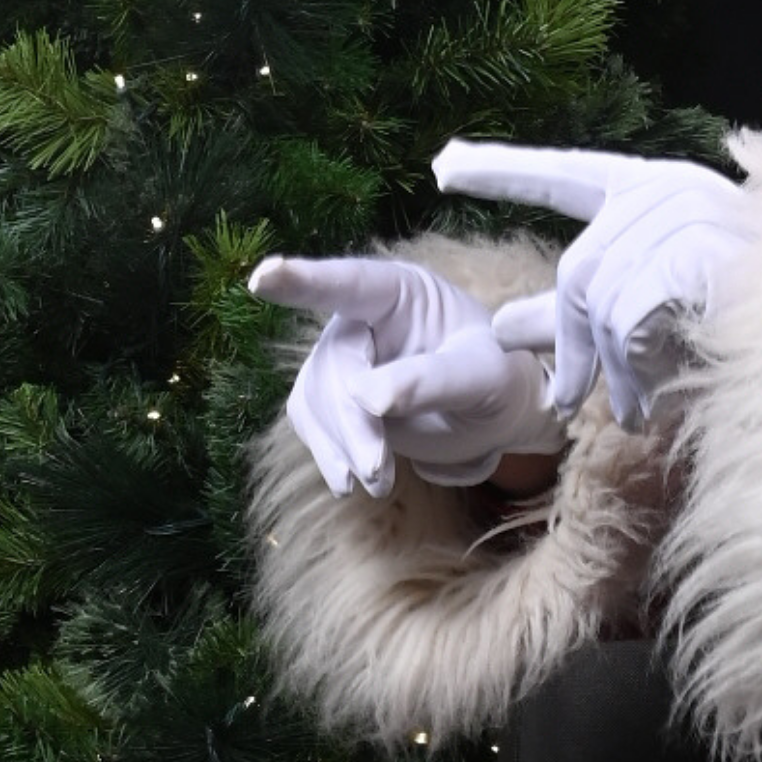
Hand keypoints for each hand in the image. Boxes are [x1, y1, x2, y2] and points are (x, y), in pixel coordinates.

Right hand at [250, 255, 567, 494]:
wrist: (492, 414)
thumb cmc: (498, 379)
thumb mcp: (485, 377)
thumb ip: (433, 380)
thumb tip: (366, 397)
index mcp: (400, 291)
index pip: (348, 282)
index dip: (303, 280)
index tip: (263, 278)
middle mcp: (361, 315)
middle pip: (334, 363)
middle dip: (350, 422)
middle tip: (378, 471)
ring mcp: (341, 354)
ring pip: (314, 397)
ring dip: (339, 444)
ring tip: (379, 482)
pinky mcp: (330, 395)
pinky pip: (309, 420)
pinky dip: (327, 453)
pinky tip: (349, 480)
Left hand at [434, 140, 756, 426]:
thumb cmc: (749, 326)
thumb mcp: (652, 312)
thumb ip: (580, 315)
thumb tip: (500, 332)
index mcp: (659, 188)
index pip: (568, 173)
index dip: (505, 171)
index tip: (443, 167)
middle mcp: (668, 189)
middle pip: (576, 271)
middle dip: (563, 342)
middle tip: (566, 401)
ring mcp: (683, 216)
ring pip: (600, 304)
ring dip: (611, 372)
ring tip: (634, 410)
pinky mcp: (691, 254)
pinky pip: (627, 323)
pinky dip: (633, 373)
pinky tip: (654, 400)